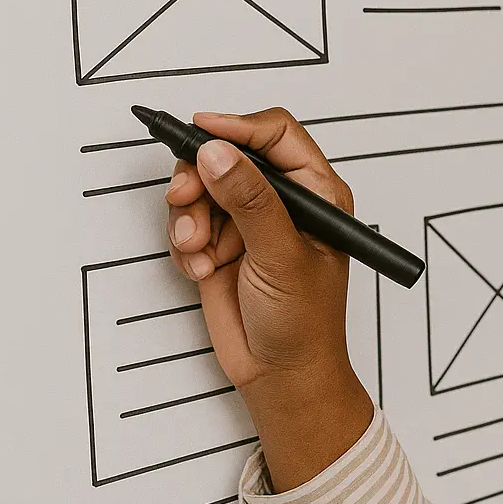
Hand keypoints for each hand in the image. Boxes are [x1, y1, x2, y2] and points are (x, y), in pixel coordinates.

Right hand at [165, 107, 372, 489]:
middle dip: (200, 177)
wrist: (281, 376)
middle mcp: (283, 201)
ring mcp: (249, 223)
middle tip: (185, 199)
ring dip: (189, 217)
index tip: (201, 133)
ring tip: (197, 249)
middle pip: (228, 156)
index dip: (237, 128)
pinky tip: (200, 270)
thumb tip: (219, 155)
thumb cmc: (305, 323)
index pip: (276, 135)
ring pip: (202, 188)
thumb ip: (249, 202)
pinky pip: (187, 223)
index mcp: (317, 192)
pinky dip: (185, 245)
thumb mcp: (280, 256)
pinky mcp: (220, 245)